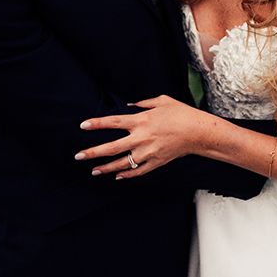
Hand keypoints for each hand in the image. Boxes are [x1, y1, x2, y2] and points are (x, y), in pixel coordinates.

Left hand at [75, 95, 209, 179]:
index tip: (83, 126)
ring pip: (122, 163)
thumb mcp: (162, 100)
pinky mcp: (156, 162)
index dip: (97, 124)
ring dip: (106, 168)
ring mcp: (148, 152)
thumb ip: (143, 103)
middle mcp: (141, 138)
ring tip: (94, 170)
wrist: (198, 132)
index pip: (113, 122)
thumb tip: (129, 104)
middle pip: (112, 147)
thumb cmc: (181, 113)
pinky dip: (126, 175)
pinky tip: (117, 176)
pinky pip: (137, 171)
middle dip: (93, 152)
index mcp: (141, 120)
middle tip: (78, 156)